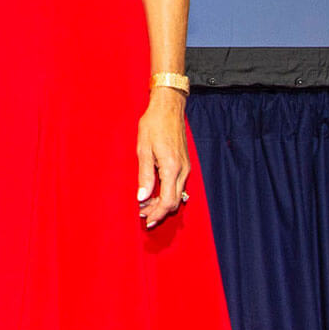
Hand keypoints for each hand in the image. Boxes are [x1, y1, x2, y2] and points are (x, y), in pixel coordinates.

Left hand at [136, 87, 189, 228]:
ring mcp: (186, 168)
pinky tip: (155, 192)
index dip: (157, 214)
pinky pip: (178, 186)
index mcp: (172, 168)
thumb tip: (142, 197)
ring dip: (162, 203)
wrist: (168, 109)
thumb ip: (144, 175)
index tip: (146, 220)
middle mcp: (183, 171)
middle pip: (174, 202)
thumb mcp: (143, 150)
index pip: (168, 201)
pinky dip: (167, 193)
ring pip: (177, 195)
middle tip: (142, 214)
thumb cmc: (153, 126)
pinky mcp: (184, 164)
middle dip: (159, 211)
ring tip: (145, 204)